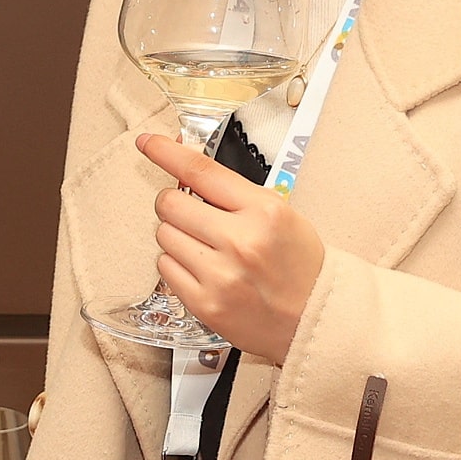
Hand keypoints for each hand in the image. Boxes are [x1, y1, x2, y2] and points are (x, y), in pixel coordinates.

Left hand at [137, 131, 324, 365]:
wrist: (314, 317)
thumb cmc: (298, 264)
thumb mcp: (280, 214)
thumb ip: (234, 192)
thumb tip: (186, 167)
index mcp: (263, 211)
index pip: (200, 171)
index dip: (165, 152)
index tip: (146, 142)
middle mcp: (239, 241)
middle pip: (170, 203)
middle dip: (175, 203)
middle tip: (193, 214)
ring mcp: (220, 276)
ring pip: (164, 235)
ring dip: (177, 236)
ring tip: (206, 248)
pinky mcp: (204, 304)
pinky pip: (165, 267)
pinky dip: (177, 264)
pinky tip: (203, 269)